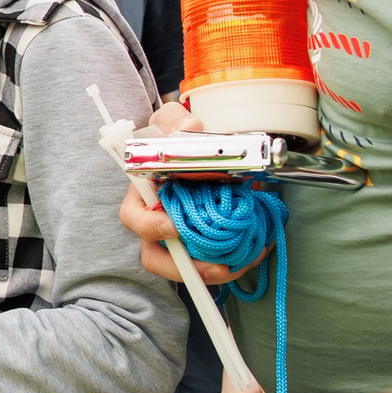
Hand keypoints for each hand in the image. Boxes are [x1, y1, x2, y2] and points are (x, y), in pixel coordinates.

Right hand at [117, 103, 263, 288]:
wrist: (193, 148)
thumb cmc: (173, 138)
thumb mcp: (171, 121)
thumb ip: (175, 121)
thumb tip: (191, 127)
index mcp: (143, 195)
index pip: (134, 218)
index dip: (151, 227)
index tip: (174, 227)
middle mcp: (156, 221)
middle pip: (155, 257)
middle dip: (183, 268)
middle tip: (216, 266)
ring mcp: (179, 235)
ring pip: (184, 267)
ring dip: (211, 271)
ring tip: (240, 264)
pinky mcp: (202, 241)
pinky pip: (211, 261)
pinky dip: (234, 262)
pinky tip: (256, 251)